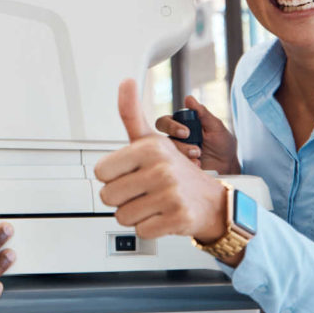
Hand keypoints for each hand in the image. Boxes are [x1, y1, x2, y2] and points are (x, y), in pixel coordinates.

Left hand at [94, 79, 225, 241]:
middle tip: (143, 191)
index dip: (113, 177)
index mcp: (149, 148)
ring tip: (153, 203)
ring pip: (122, 216)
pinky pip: (141, 231)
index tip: (131, 173)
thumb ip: (132, 113)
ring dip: (136, 214)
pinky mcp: (178, 218)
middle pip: (108, 196)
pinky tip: (163, 216)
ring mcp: (171, 195)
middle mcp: (161, 169)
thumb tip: (126, 81)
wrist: (212, 201)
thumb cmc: (176, 170)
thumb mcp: (152, 139)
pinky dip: (150, 228)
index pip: (101, 172)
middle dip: (122, 198)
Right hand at [155, 96, 239, 174]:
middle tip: (193, 148)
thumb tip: (189, 98)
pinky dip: (188, 163)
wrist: (228, 165)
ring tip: (200, 155)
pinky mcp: (179, 166)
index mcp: (181, 125)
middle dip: (177, 142)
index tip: (186, 132)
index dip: (171, 126)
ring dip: (185, 153)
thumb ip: (202, 113)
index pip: (165, 121)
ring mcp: (176, 153)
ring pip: (170, 151)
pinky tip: (198, 164)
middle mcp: (175, 139)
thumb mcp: (215, 127)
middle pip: (160, 137)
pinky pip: (175, 164)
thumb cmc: (222, 144)